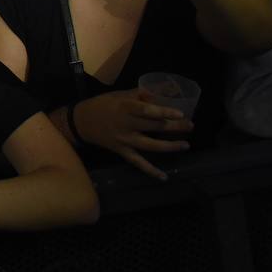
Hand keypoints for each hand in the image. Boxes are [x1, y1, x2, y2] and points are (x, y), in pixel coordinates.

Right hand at [69, 90, 192, 179]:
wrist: (80, 122)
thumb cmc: (102, 105)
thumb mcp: (119, 95)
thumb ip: (139, 95)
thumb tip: (159, 94)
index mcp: (125, 108)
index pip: (148, 110)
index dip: (164, 112)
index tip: (180, 113)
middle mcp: (126, 125)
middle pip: (154, 127)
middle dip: (175, 127)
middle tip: (190, 126)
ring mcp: (125, 140)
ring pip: (151, 146)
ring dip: (170, 147)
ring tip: (185, 145)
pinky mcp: (122, 152)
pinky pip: (138, 163)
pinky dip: (151, 171)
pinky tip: (164, 177)